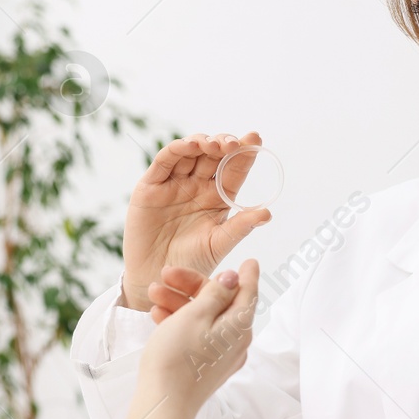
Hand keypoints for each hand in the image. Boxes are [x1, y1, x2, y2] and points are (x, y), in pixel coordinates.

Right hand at [121, 134, 271, 310]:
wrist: (156, 279)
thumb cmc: (190, 263)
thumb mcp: (219, 244)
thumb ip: (240, 227)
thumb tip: (267, 213)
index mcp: (218, 196)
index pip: (234, 169)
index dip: (245, 152)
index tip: (256, 139)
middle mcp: (197, 185)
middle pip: (212, 155)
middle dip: (224, 144)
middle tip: (234, 144)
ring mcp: (174, 183)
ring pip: (189, 152)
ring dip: (202, 143)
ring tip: (214, 146)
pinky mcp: (151, 186)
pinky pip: (164, 161)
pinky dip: (177, 149)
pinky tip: (190, 146)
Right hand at [135, 259, 258, 414]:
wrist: (163, 403)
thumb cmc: (177, 358)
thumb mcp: (195, 315)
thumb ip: (216, 293)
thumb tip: (233, 278)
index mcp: (240, 326)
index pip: (249, 292)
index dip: (247, 274)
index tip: (249, 261)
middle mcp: (237, 342)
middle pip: (222, 304)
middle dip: (194, 286)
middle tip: (167, 273)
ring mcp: (223, 357)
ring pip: (206, 319)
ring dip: (181, 303)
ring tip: (153, 295)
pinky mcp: (207, 368)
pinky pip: (199, 336)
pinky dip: (182, 323)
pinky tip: (159, 316)